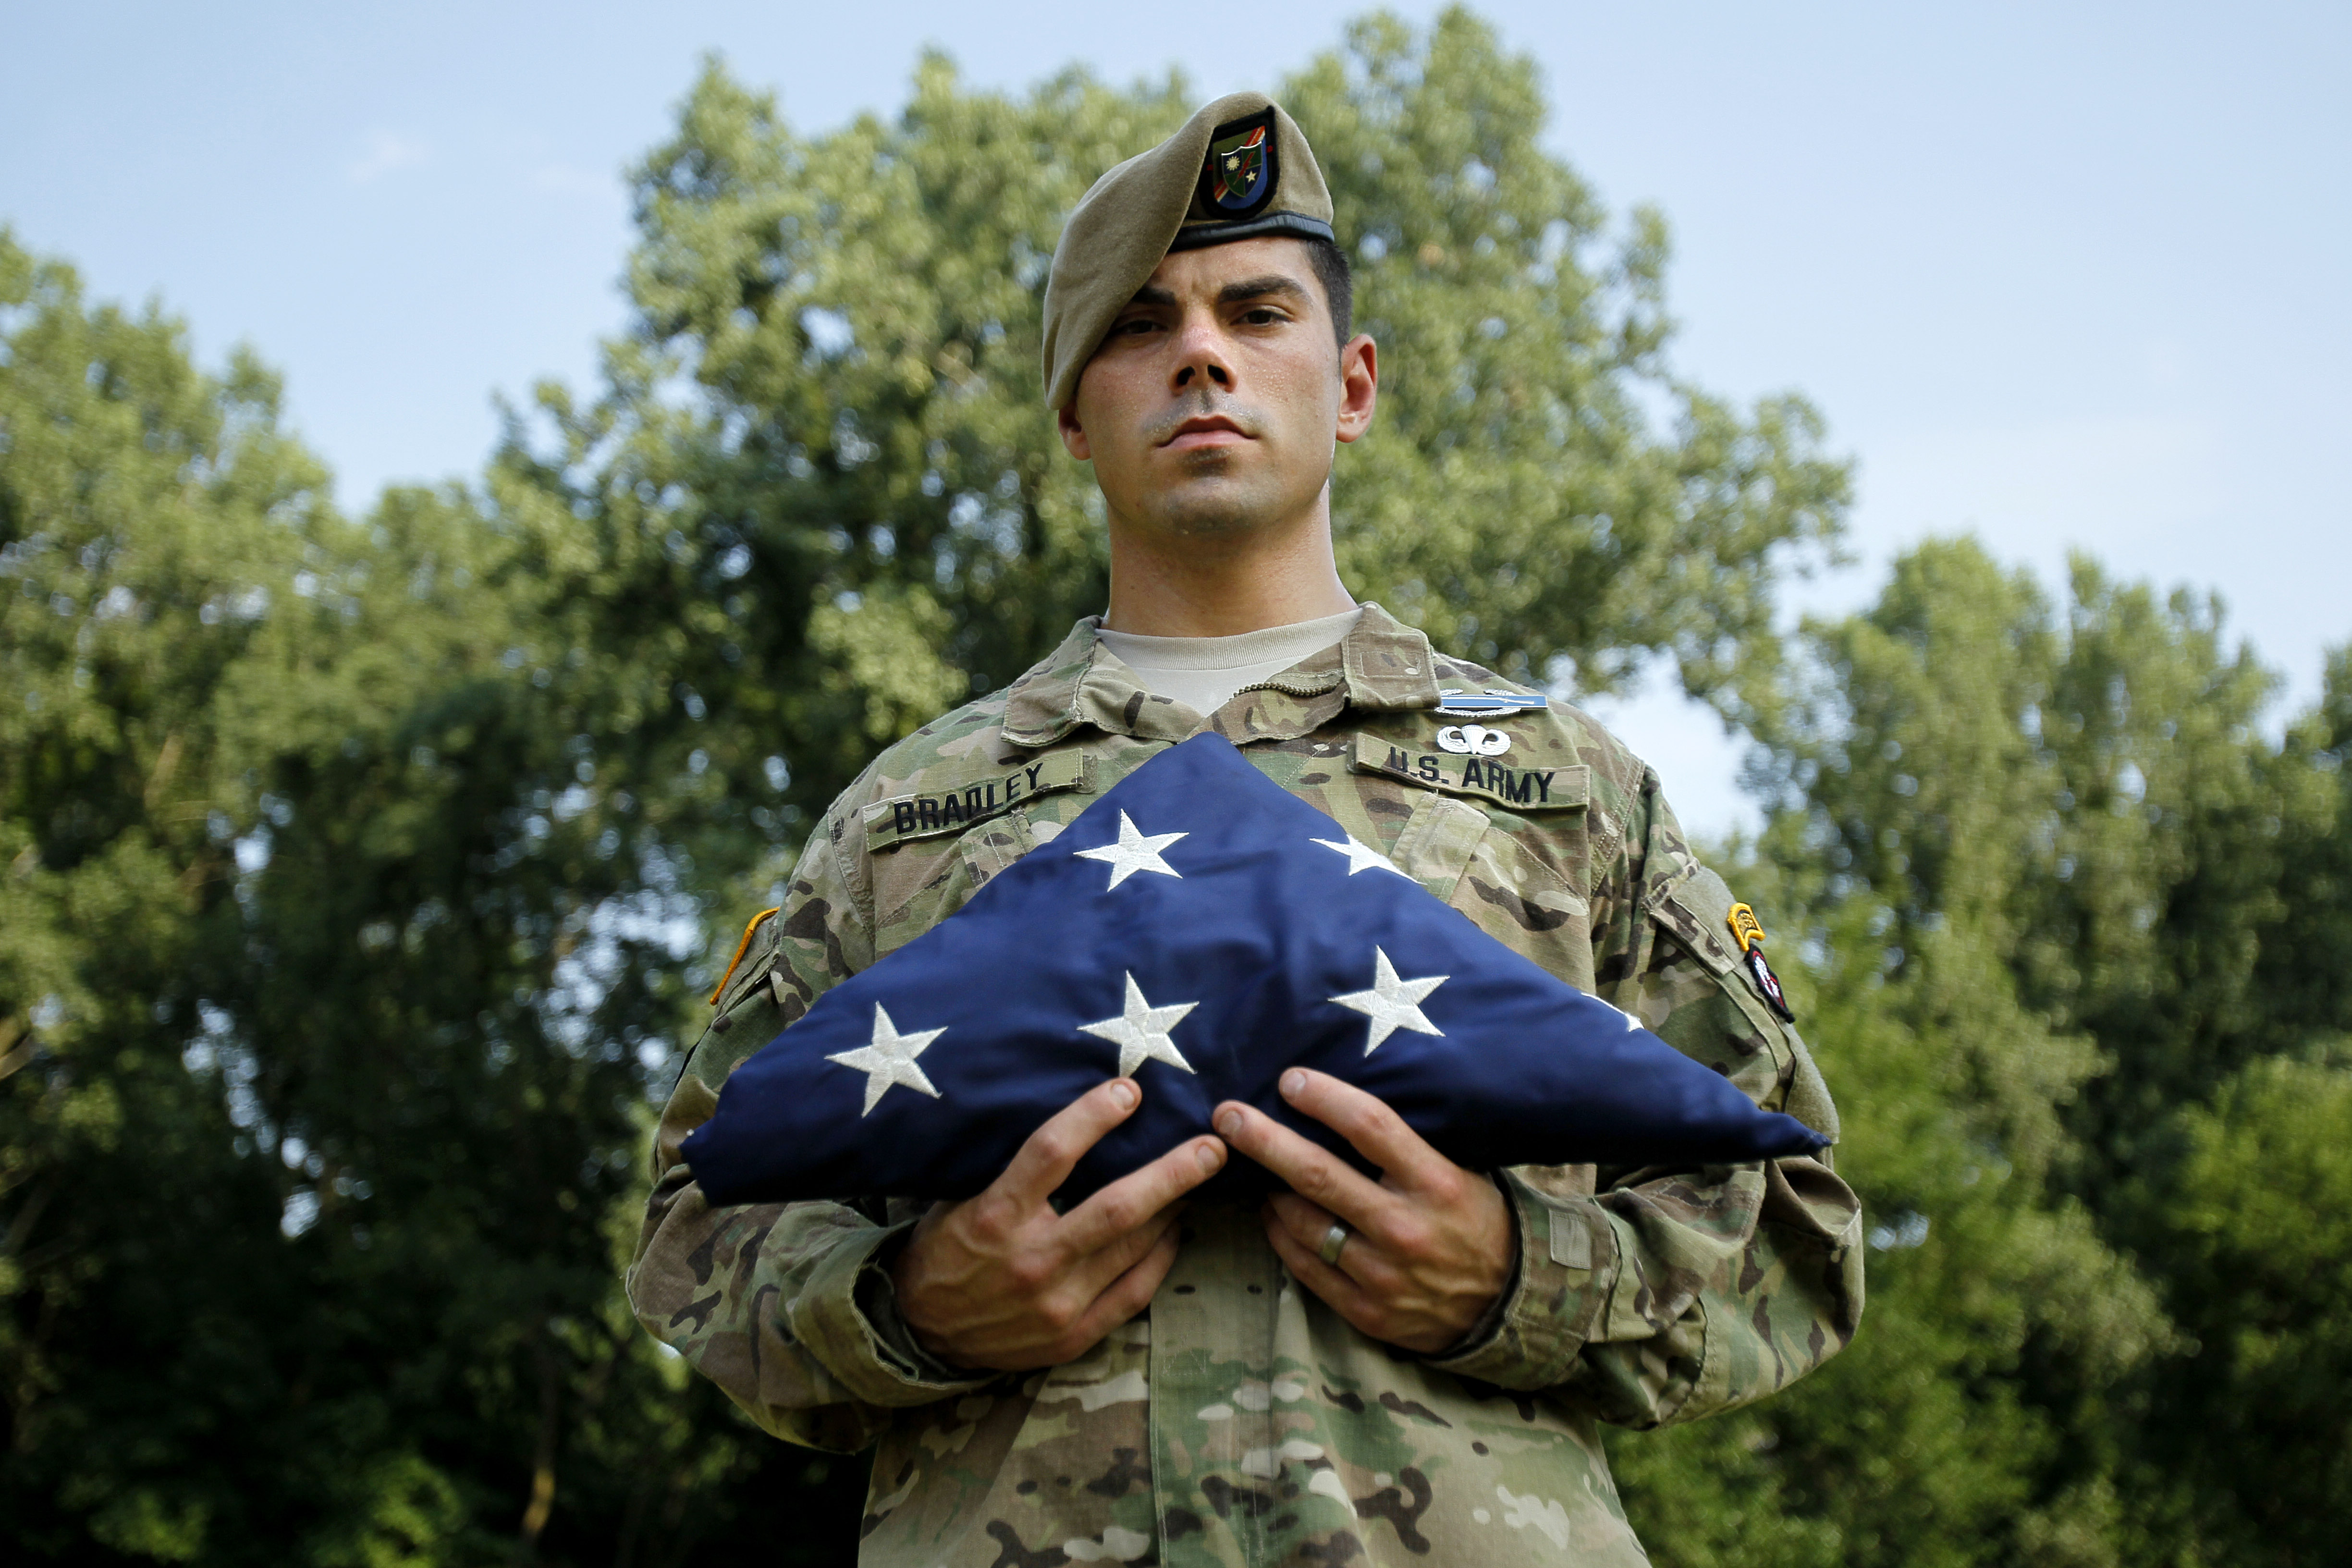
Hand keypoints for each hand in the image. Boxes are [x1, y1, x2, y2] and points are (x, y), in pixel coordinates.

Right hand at [891, 1078, 1225, 1371]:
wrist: (920, 1334)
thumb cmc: (947, 1251)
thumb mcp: (963, 1199)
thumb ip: (1014, 1170)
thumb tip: (1077, 1122)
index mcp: (995, 1215)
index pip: (1051, 1152)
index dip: (1094, 1117)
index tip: (1129, 1089)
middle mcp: (1030, 1259)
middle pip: (1116, 1208)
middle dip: (1172, 1174)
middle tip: (1213, 1146)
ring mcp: (1056, 1303)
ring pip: (1134, 1248)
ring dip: (1174, 1210)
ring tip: (1200, 1179)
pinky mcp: (1073, 1335)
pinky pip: (1135, 1291)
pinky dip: (1161, 1257)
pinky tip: (1176, 1230)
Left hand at [1216, 1068, 1514, 1353]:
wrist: (1507, 1305)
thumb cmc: (1475, 1220)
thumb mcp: (1458, 1172)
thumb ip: (1405, 1147)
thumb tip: (1338, 1103)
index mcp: (1434, 1182)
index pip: (1370, 1126)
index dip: (1325, 1097)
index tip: (1289, 1079)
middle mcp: (1404, 1226)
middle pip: (1318, 1174)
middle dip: (1264, 1140)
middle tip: (1226, 1115)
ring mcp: (1382, 1273)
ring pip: (1301, 1222)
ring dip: (1268, 1190)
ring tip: (1250, 1167)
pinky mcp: (1365, 1311)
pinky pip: (1304, 1266)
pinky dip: (1280, 1235)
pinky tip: (1271, 1213)